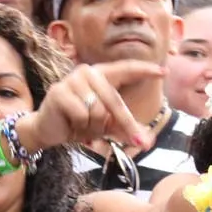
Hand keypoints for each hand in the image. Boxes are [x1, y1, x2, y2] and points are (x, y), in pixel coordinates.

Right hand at [18, 60, 163, 151]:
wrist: (48, 129)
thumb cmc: (79, 123)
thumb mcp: (106, 125)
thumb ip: (125, 128)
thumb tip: (146, 141)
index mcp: (101, 74)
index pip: (126, 69)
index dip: (145, 70)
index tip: (164, 72)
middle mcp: (88, 72)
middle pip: (115, 101)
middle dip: (126, 125)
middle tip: (139, 143)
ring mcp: (72, 81)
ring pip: (98, 111)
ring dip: (93, 127)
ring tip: (83, 126)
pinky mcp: (59, 93)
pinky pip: (82, 115)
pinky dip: (80, 127)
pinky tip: (71, 124)